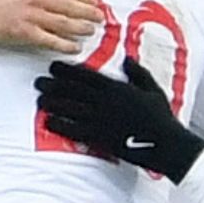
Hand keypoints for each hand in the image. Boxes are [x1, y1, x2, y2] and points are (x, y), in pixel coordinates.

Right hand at [0, 0, 103, 53]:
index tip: (95, 1)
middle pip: (69, 6)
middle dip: (88, 13)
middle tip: (100, 18)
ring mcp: (30, 16)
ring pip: (63, 23)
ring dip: (81, 28)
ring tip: (91, 31)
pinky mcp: (24, 33)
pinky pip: (50, 39)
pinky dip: (64, 44)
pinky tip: (75, 47)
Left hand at [35, 58, 203, 180]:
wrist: (165, 142)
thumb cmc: (161, 116)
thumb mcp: (152, 89)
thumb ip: (138, 73)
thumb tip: (126, 59)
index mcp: (117, 88)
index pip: (86, 75)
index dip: (67, 70)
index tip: (53, 66)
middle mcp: (106, 101)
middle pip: (73, 90)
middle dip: (54, 85)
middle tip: (38, 82)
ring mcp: (102, 119)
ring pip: (71, 108)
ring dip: (53, 103)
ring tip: (39, 99)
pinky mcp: (100, 137)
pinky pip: (75, 129)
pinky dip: (60, 125)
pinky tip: (47, 121)